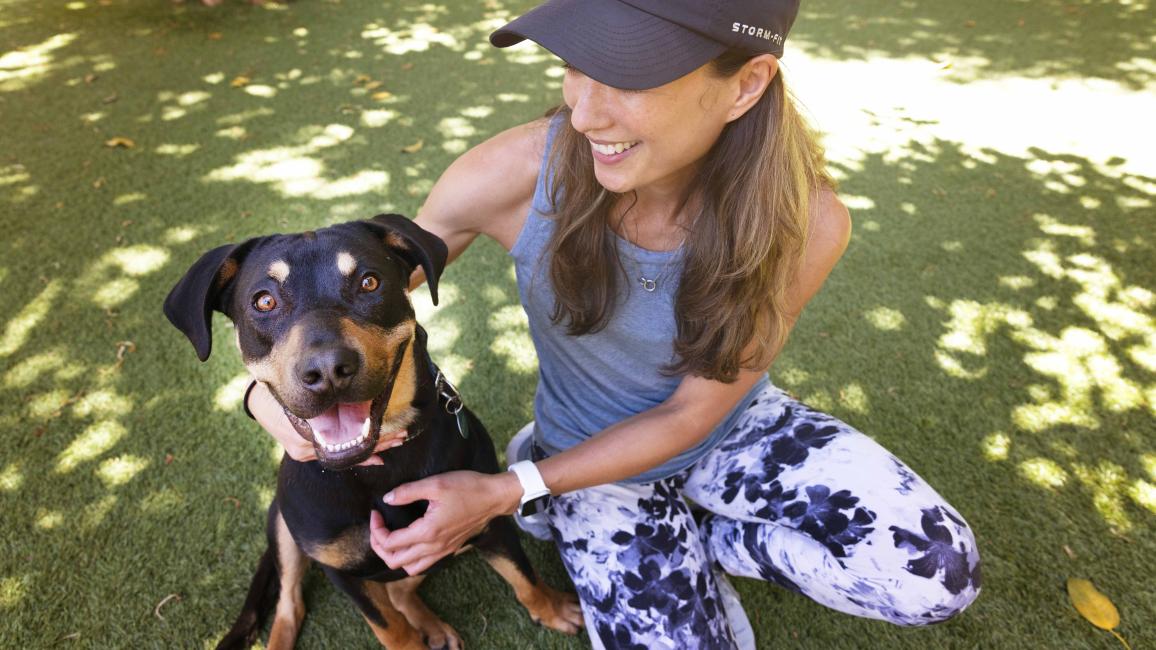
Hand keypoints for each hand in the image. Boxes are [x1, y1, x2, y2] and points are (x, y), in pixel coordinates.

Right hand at [248, 382, 407, 464]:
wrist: (257, 398)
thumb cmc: (280, 389)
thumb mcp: (303, 392)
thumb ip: (326, 400)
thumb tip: (358, 397)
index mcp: (306, 432)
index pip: (348, 441)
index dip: (374, 438)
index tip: (396, 432)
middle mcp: (305, 447)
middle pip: (348, 450)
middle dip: (378, 444)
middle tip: (403, 436)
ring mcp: (303, 451)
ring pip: (343, 454)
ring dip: (370, 449)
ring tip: (396, 441)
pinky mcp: (301, 451)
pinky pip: (332, 455)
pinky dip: (353, 455)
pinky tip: (374, 456)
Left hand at [369, 470, 521, 574]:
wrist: (495, 497)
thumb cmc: (468, 488)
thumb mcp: (436, 484)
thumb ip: (408, 492)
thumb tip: (387, 499)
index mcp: (427, 532)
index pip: (390, 542)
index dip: (376, 529)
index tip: (375, 512)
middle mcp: (434, 547)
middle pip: (395, 561)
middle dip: (379, 546)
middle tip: (377, 527)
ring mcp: (443, 551)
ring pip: (410, 568)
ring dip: (395, 556)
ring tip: (390, 538)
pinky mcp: (450, 549)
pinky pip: (424, 564)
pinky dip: (410, 558)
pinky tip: (410, 542)